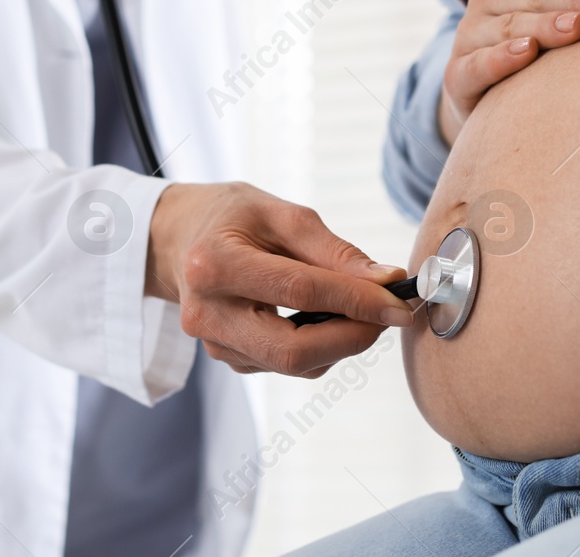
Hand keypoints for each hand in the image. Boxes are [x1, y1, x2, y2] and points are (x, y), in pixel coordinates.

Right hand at [145, 181, 413, 376]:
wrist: (178, 237)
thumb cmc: (232, 217)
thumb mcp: (281, 215)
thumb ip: (335, 251)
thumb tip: (387, 281)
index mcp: (214, 264)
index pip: (299, 292)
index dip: (357, 300)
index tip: (400, 302)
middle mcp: (207, 313)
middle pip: (292, 350)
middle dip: (352, 337)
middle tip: (388, 315)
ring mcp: (213, 343)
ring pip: (293, 364)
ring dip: (339, 342)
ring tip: (357, 306)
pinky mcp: (226, 358)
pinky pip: (285, 364)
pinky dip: (318, 346)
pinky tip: (321, 316)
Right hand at [440, 0, 579, 144]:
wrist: (496, 93)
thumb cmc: (549, 39)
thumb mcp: (564, 4)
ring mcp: (469, 34)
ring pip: (511, 25)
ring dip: (547, 25)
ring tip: (578, 28)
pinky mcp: (458, 73)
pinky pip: (478, 63)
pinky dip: (501, 57)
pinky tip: (527, 52)